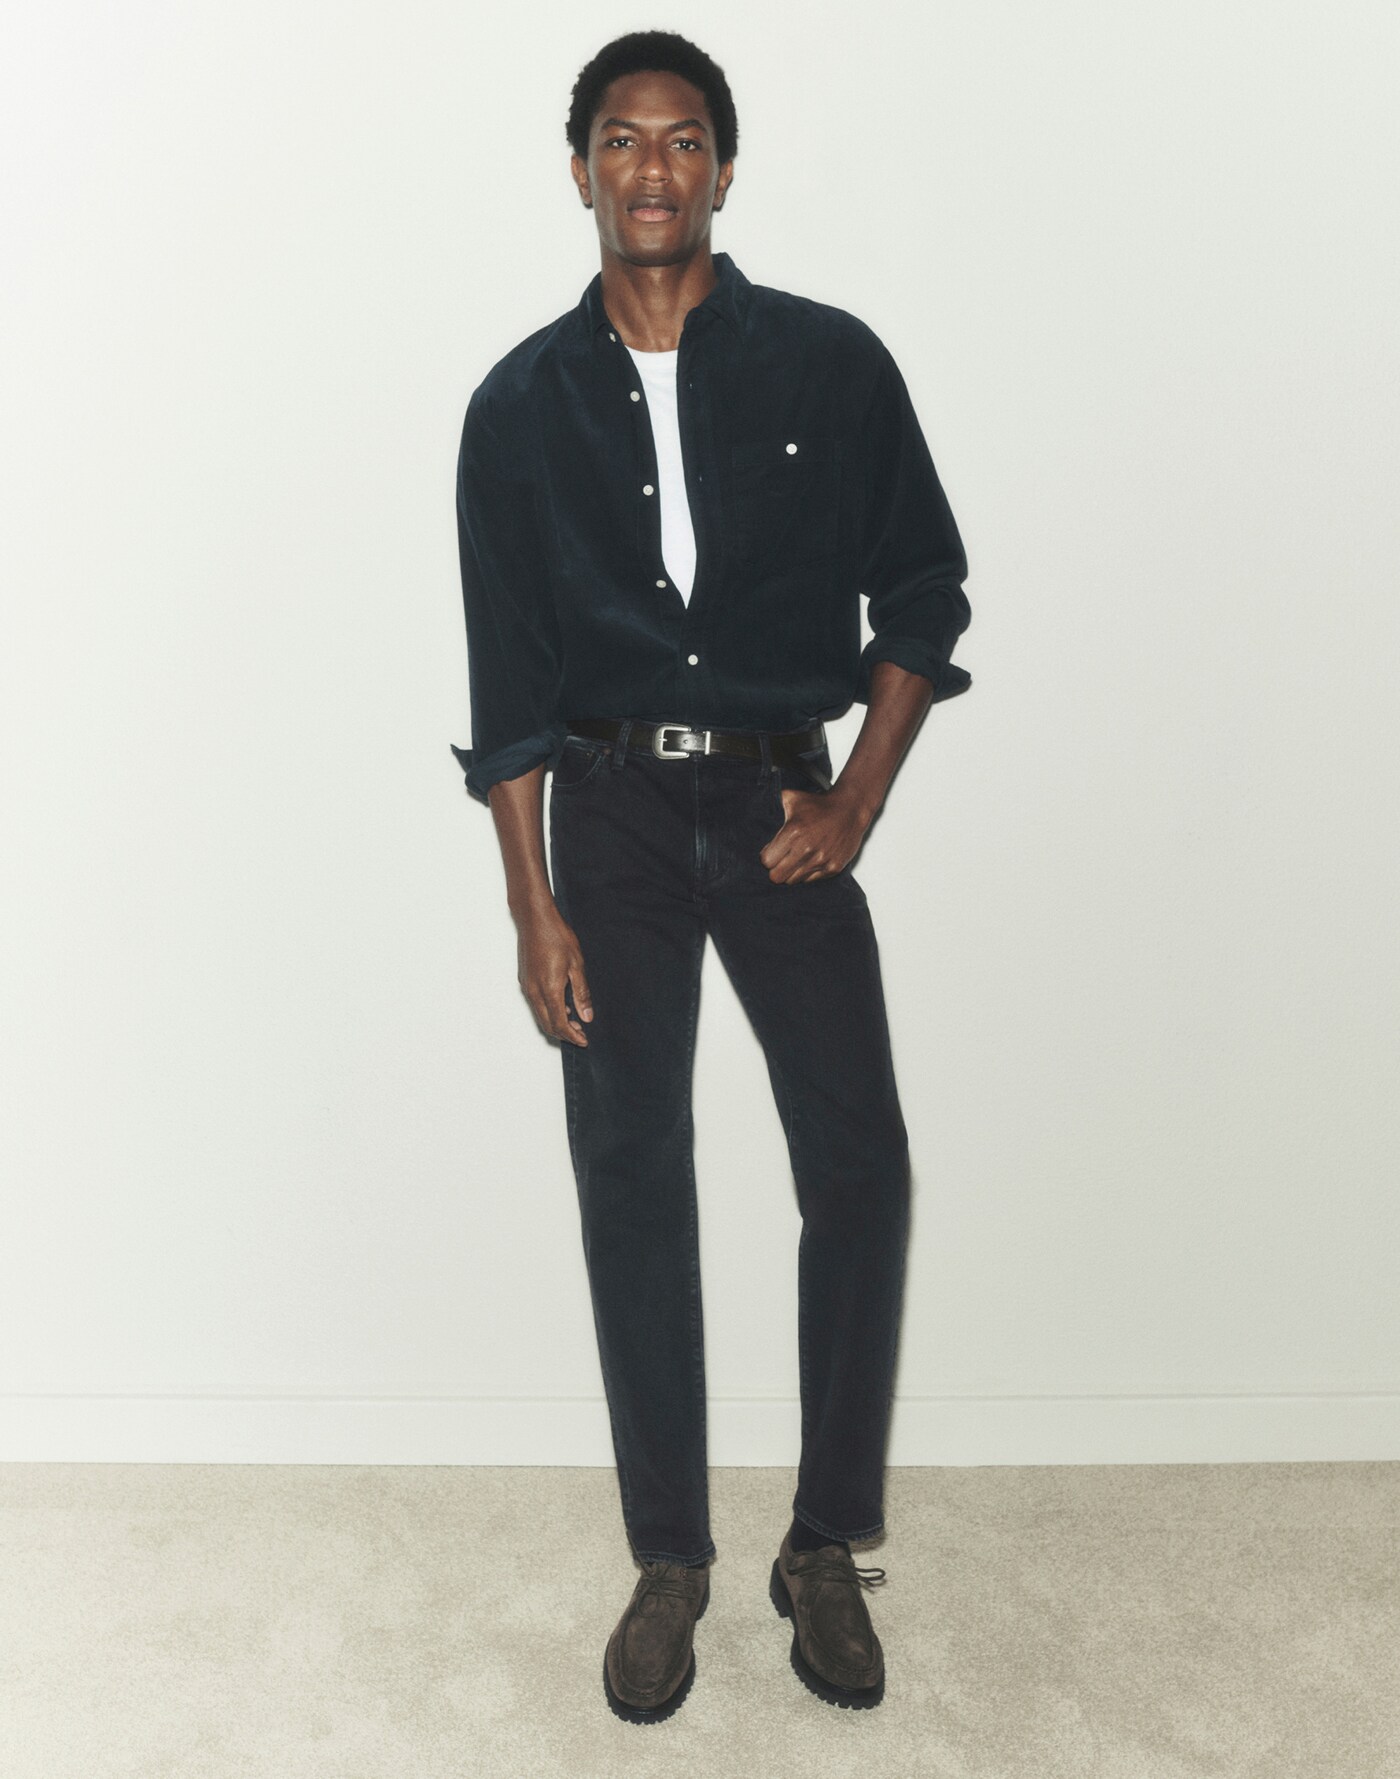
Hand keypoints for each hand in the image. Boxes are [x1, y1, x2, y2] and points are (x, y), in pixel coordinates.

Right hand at [515, 906, 593, 1045]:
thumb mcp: (577, 965)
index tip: (584, 1040)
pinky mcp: (524, 980)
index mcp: (549, 989)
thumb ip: (581, 993)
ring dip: (555, 1022)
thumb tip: (587, 1016)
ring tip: (574, 1020)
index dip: (573, 1036)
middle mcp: (534, 992)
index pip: (560, 1024)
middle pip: (547, 1025)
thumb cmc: (557, 937)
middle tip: (581, 1033)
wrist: (535, 919)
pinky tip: (561, 1004)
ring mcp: (526, 986)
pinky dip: (548, 1011)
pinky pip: (535, 1004)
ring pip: (540, 1015)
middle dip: (564, 1033)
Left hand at [760, 781, 872, 884]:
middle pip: (777, 876)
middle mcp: (806, 849)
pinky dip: (808, 873)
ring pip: (793, 880)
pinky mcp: (833, 867)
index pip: (767, 861)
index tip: (772, 851)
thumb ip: (772, 804)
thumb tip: (755, 808)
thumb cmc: (819, 804)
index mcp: (793, 832)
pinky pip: (811, 880)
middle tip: (781, 860)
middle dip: (776, 868)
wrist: (850, 809)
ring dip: (792, 871)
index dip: (767, 857)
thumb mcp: (792, 797)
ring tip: (797, 858)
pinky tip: (811, 859)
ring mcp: (821, 860)